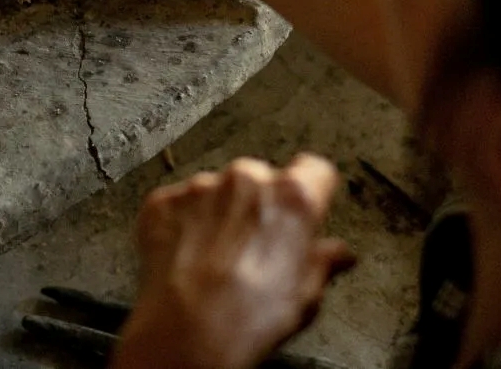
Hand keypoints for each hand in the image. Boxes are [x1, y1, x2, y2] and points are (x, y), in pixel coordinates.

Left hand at [112, 155, 354, 368]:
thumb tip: (336, 254)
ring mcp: (201, 187)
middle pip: (261, 179)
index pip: (314, 170)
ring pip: (218, 191)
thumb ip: (323, 262)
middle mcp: (247, 180)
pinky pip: (180, 204)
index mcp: (292, 197)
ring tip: (218, 259)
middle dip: (261, 206)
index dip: (313, 189)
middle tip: (257, 247)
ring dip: (220, 214)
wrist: (188, 331)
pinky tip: (190, 258)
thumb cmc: (250, 318)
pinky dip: (185, 224)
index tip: (308, 203)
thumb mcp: (306, 296)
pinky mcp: (164, 200)